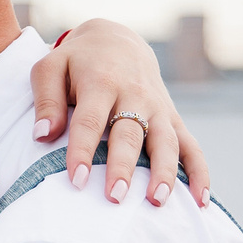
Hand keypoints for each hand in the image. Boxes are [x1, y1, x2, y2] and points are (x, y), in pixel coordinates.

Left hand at [29, 19, 211, 207]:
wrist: (117, 41)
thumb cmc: (76, 61)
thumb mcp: (50, 68)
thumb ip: (46, 100)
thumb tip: (42, 135)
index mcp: (100, 83)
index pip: (90, 120)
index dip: (83, 151)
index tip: (76, 180)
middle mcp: (134, 95)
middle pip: (130, 134)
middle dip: (123, 167)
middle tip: (114, 198)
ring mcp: (158, 108)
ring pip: (166, 142)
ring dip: (164, 172)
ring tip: (157, 202)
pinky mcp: (172, 118)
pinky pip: (191, 146)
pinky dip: (199, 173)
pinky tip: (200, 201)